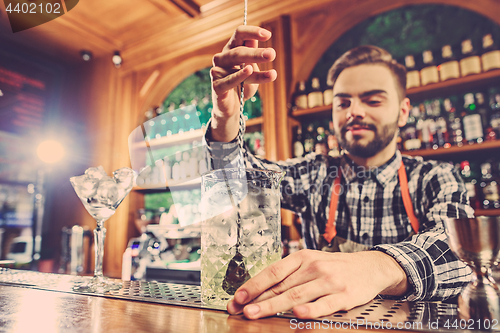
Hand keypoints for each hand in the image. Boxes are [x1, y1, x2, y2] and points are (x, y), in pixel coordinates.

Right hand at [210, 25, 276, 141]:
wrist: (233, 107)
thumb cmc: (243, 85)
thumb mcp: (252, 69)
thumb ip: (254, 57)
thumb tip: (258, 42)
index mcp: (231, 49)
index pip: (239, 34)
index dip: (252, 32)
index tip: (268, 35)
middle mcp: (222, 58)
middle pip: (238, 51)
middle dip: (256, 53)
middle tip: (272, 55)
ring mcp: (217, 71)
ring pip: (236, 65)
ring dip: (254, 66)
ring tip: (270, 70)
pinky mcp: (217, 86)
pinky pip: (229, 80)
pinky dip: (240, 75)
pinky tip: (249, 71)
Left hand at [227, 249, 408, 318]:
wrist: (370, 267)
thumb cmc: (334, 267)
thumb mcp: (311, 264)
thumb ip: (289, 277)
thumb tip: (260, 291)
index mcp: (303, 258)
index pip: (273, 271)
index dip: (254, 284)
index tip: (238, 296)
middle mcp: (314, 267)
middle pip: (281, 285)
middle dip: (258, 299)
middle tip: (240, 309)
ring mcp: (330, 281)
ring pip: (297, 295)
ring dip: (274, 305)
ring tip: (256, 313)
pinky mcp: (345, 295)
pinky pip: (325, 304)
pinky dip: (311, 309)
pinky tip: (298, 314)